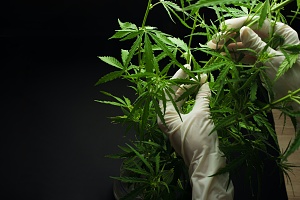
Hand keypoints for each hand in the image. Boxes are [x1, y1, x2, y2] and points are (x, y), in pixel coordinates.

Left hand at [157, 65, 233, 199]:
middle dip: (184, 84)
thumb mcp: (201, 115)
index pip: (168, 91)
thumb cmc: (200, 140)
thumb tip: (204, 83)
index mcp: (165, 116)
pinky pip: (186, 110)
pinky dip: (193, 102)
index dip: (178, 78)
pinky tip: (201, 94)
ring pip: (180, 103)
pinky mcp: (184, 129)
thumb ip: (202, 97)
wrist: (207, 164)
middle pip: (173, 96)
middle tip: (195, 72)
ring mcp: (175, 125)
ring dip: (189, 92)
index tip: (188, 67)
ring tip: (200, 80)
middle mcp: (167, 120)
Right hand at [207, 16, 299, 128]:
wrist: (296, 101)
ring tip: (214, 48)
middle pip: (249, 32)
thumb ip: (256, 44)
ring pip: (245, 43)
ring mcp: (268, 50)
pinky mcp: (263, 61)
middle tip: (213, 42)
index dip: (237, 24)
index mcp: (282, 33)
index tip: (221, 29)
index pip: (256, 22)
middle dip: (230, 36)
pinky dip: (235, 55)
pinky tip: (224, 55)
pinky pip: (247, 54)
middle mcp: (275, 39)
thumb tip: (242, 30)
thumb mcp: (271, 60)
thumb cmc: (290, 79)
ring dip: (230, 45)